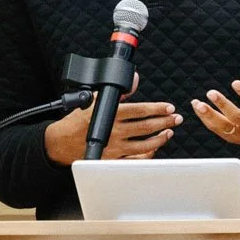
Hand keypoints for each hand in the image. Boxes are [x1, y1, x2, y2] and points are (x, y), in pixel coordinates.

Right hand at [44, 77, 181, 165]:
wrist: (62, 142)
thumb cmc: (78, 120)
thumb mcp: (95, 99)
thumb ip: (119, 91)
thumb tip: (134, 79)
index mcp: (111, 114)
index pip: (140, 110)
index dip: (158, 109)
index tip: (169, 107)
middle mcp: (114, 132)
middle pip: (146, 127)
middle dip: (165, 122)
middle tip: (176, 118)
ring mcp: (115, 148)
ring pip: (145, 145)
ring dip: (160, 138)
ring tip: (169, 131)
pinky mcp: (113, 160)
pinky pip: (135, 160)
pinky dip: (148, 155)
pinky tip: (155, 148)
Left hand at [192, 66, 239, 152]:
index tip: (235, 82)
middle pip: (236, 117)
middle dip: (223, 105)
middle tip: (211, 93)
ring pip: (223, 126)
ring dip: (209, 115)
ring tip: (198, 103)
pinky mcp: (233, 137)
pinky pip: (217, 129)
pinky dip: (206, 119)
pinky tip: (197, 107)